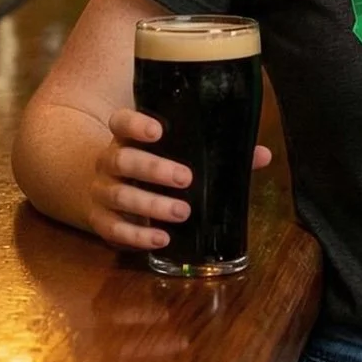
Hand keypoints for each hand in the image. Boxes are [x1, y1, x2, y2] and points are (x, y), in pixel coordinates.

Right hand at [86, 107, 272, 250]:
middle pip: (122, 160)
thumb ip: (216, 152)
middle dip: (154, 169)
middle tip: (186, 178)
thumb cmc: (154, 164)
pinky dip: (137, 236)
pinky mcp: (99, 220)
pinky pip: (113, 229)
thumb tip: (262, 155)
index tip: (157, 130)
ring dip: (151, 205)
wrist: (103, 190)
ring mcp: (101, 191)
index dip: (135, 123)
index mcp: (128, 137)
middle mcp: (109, 160)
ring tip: (183, 212)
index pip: (121, 121)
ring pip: (119, 195)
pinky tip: (161, 239)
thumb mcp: (178, 152)